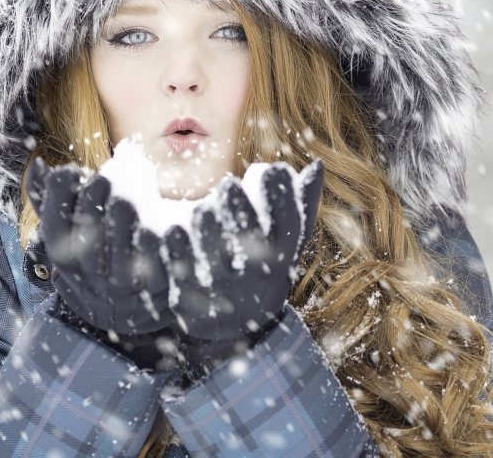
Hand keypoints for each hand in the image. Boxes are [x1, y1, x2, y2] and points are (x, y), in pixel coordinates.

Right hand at [25, 158, 178, 369]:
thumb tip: (38, 164)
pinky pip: (155, 264)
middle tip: (104, 180)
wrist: (122, 311)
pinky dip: (154, 242)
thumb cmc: (91, 259)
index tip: (71, 171)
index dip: (60, 195)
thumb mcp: (67, 237)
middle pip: (86, 236)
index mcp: (65, 257)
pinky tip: (156, 225)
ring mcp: (122, 283)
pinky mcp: (155, 285)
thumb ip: (51, 201)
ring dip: (121, 220)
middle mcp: (90, 273)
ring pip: (119, 252)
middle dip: (93, 203)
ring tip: (125, 199)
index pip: (54, 225)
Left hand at [163, 159, 323, 375]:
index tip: (271, 171)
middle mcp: (255, 273)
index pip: (289, 221)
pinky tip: (175, 231)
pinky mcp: (190, 297)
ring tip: (204, 211)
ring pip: (212, 249)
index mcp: (281, 256)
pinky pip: (180, 267)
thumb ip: (302, 204)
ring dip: (207, 224)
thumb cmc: (264, 268)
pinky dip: (177, 247)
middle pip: (247, 233)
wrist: (237, 329)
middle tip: (228, 187)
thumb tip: (316, 163)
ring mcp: (222, 287)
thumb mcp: (287, 242)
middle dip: (236, 204)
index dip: (280, 192)